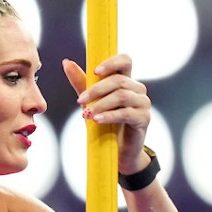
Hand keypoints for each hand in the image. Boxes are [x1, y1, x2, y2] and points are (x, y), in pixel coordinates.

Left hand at [63, 55, 151, 174]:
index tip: (94, 71)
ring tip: (87, 113)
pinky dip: (109, 116)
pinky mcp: (144, 118)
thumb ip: (81, 82)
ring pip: (122, 96)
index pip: (125, 60)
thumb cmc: (105, 123)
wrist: (117, 152)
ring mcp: (143, 103)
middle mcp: (138, 89)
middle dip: (97, 89)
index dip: (112, 62)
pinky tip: (97, 120)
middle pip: (119, 80)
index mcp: (127, 80)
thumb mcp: (91, 101)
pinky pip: (126, 113)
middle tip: (80, 100)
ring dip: (101, 104)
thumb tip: (66, 62)